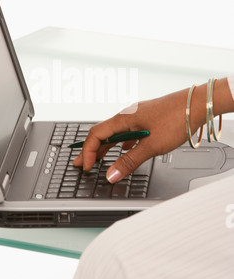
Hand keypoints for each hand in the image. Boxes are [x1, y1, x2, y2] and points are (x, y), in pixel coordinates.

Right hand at [73, 86, 206, 183]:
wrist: (197, 104)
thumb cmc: (177, 118)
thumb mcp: (151, 145)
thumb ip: (130, 161)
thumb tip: (112, 174)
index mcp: (123, 119)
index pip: (96, 135)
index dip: (87, 152)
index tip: (85, 166)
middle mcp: (128, 116)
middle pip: (102, 133)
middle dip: (90, 149)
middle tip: (81, 163)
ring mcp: (138, 117)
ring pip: (115, 133)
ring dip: (105, 146)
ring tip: (98, 158)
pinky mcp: (148, 119)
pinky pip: (128, 132)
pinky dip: (121, 143)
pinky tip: (124, 148)